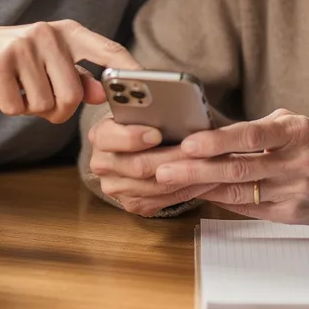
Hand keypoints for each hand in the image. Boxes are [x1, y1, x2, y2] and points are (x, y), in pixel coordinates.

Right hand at [0, 20, 127, 123]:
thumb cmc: (19, 61)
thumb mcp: (51, 62)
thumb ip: (80, 78)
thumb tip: (103, 94)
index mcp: (67, 32)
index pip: (108, 50)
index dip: (130, 69)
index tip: (149, 86)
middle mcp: (47, 33)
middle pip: (72, 95)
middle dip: (60, 111)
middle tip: (45, 105)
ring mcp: (21, 46)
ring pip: (44, 105)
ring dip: (33, 110)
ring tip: (21, 91)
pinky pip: (16, 107)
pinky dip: (11, 108)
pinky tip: (4, 91)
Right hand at [88, 116, 216, 215]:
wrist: (136, 147)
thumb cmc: (145, 123)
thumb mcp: (141, 109)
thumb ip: (149, 108)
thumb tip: (172, 105)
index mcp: (100, 135)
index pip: (109, 137)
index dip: (133, 137)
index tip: (157, 133)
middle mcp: (102, 163)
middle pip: (138, 166)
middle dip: (172, 158)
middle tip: (197, 150)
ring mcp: (115, 187)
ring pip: (154, 187)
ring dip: (184, 176)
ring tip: (208, 164)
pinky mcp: (131, 203)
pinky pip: (162, 201)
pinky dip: (186, 190)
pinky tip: (203, 180)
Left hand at [154, 109, 308, 223]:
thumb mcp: (294, 123)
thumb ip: (257, 129)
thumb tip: (212, 134)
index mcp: (296, 133)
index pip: (251, 137)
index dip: (217, 141)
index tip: (188, 143)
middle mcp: (296, 163)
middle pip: (239, 169)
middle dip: (196, 170)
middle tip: (164, 169)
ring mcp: (295, 192)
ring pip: (240, 192)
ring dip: (203, 188)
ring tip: (172, 183)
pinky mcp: (293, 214)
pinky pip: (250, 209)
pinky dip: (223, 201)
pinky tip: (201, 195)